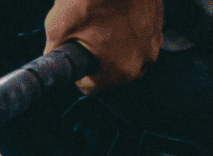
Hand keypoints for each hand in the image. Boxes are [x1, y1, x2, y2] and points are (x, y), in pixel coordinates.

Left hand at [44, 0, 164, 93]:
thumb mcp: (59, 28)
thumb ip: (54, 51)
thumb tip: (52, 56)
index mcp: (121, 70)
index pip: (90, 86)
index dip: (75, 71)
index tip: (70, 56)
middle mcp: (144, 59)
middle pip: (111, 71)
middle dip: (95, 57)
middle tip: (82, 36)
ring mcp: (155, 39)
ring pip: (126, 51)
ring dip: (112, 43)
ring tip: (98, 20)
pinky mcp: (160, 20)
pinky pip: (138, 33)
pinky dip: (126, 27)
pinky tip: (112, 11)